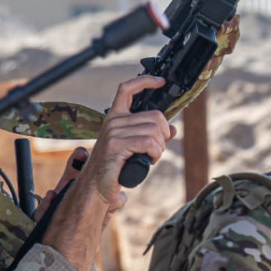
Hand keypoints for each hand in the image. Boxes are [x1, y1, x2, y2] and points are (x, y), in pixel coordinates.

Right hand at [42, 76, 176, 270]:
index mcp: (115, 118)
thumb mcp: (134, 147)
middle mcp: (113, 121)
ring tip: (148, 158)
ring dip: (159, 148)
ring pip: (156, 130)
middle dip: (163, 134)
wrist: (97, 189)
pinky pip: (150, 142)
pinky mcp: (117, 145)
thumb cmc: (115, 170)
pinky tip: (147, 161)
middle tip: (155, 150)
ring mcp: (114, 132)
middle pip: (155, 115)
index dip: (145, 81)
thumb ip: (150, 135)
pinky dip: (155, 154)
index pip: (127, 89)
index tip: (161, 81)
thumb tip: (173, 128)